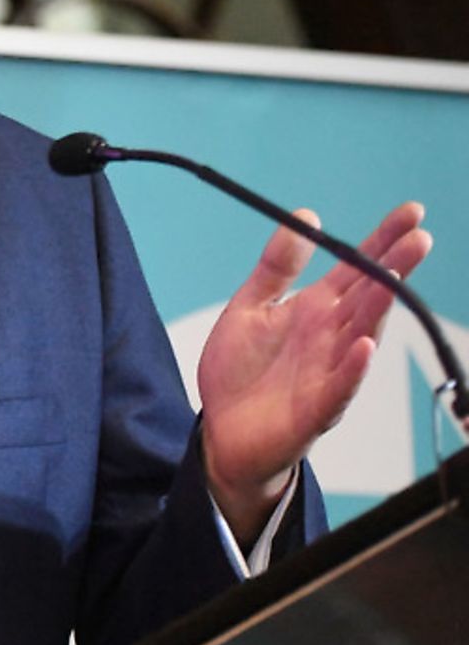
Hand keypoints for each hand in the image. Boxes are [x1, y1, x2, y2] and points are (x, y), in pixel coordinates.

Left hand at [199, 202, 431, 542]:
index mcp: (314, 311)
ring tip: (393, 278)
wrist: (223, 432)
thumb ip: (276, 267)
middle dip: (393, 268)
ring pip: (362, 334)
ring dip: (379, 308)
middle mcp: (330, 338)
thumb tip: (304, 217)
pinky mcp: (316, 408)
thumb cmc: (240, 372)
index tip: (411, 212)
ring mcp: (328, 372)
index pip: (355, 269)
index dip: (383, 241)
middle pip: (369, 297)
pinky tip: (364, 345)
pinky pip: (340, 386)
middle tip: (421, 237)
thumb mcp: (249, 308)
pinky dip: (353, 367)